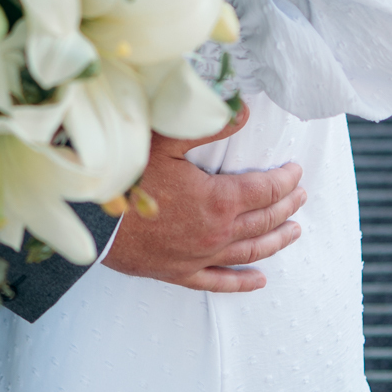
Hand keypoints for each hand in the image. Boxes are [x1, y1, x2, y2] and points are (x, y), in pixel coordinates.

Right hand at [101, 104, 304, 292]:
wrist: (90, 218)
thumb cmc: (127, 175)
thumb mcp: (167, 140)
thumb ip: (210, 125)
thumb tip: (244, 110)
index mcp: (219, 200)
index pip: (265, 189)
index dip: (284, 179)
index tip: (296, 170)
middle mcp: (217, 233)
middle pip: (263, 220)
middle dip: (286, 205)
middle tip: (301, 196)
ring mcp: (199, 256)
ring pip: (249, 251)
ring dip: (275, 240)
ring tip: (294, 231)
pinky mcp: (179, 272)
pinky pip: (218, 281)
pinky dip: (242, 281)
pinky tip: (259, 280)